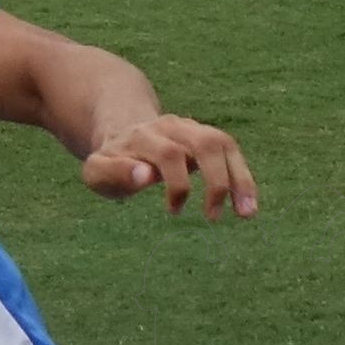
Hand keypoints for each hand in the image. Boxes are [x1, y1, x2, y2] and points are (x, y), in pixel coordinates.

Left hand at [80, 114, 257, 219]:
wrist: (123, 130)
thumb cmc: (111, 161)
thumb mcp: (97, 171)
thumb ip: (115, 173)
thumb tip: (147, 175)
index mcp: (143, 137)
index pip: (168, 154)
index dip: (176, 182)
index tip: (173, 211)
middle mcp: (171, 127)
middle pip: (205, 144)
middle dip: (216, 182)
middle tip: (213, 217)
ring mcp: (191, 128)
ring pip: (224, 144)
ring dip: (240, 179)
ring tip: (247, 214)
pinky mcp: (205, 135)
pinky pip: (231, 151)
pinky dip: (243, 178)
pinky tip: (247, 205)